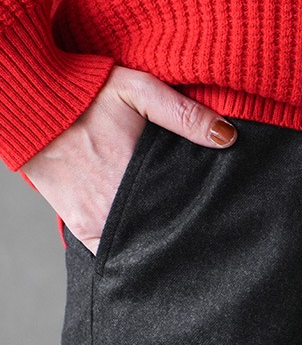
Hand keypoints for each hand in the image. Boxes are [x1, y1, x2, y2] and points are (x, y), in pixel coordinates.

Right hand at [19, 65, 237, 254]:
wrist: (31, 106)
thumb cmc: (86, 96)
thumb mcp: (139, 91)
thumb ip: (184, 115)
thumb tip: (227, 137)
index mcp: (138, 179)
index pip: (181, 216)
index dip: (199, 222)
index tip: (215, 224)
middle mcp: (118, 209)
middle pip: (163, 237)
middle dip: (182, 237)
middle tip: (202, 235)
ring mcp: (98, 223)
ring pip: (139, 250)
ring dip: (156, 246)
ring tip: (178, 240)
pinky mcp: (82, 228)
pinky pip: (112, 252)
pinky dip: (128, 252)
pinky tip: (149, 248)